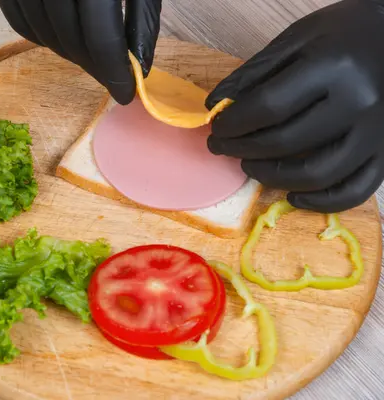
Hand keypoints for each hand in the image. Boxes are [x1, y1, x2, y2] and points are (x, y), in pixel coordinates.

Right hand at [0, 0, 161, 104]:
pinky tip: (60, 37)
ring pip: (40, 34)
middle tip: (111, 78)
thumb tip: (139, 65)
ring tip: (90, 56)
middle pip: (69, 39)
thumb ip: (142, 17)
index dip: (113, 71)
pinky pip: (17, 19)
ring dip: (67, 53)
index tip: (126, 93)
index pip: (101, 35)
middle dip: (93, 67)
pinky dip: (38, 35)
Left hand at [206, 0, 383, 212]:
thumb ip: (254, 73)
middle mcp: (357, 104)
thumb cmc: (342, 33)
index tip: (215, 129)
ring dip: (272, 177)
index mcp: (332, 68)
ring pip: (317, 174)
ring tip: (249, 166)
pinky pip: (356, 190)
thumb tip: (214, 106)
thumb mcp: (295, 39)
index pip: (268, 107)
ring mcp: (375, 132)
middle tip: (221, 147)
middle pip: (285, 143)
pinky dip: (322, 201)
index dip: (233, 124)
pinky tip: (294, 195)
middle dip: (241, 149)